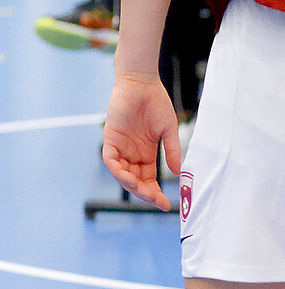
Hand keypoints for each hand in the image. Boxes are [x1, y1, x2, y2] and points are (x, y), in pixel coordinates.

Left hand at [102, 71, 178, 210]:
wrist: (141, 84)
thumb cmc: (156, 103)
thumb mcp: (168, 130)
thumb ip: (172, 151)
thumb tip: (178, 173)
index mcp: (146, 152)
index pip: (148, 178)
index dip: (155, 192)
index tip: (166, 204)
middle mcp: (131, 152)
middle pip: (135, 180)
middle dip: (144, 192)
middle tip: (156, 200)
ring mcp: (120, 146)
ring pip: (121, 173)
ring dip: (131, 185)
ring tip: (143, 191)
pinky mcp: (110, 138)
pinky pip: (110, 160)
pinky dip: (117, 171)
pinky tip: (128, 177)